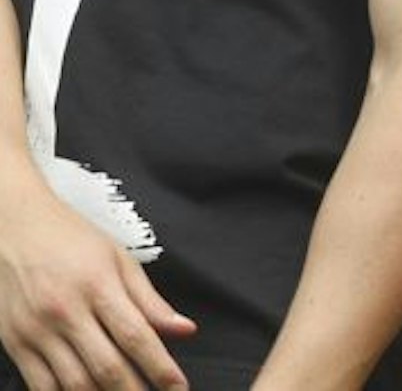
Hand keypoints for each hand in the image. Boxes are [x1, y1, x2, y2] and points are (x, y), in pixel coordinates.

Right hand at [0, 176, 194, 389]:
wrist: (15, 228)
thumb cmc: (71, 239)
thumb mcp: (119, 259)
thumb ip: (151, 301)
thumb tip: (185, 330)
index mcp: (98, 286)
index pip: (137, 336)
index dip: (160, 368)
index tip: (178, 387)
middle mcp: (66, 311)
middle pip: (107, 366)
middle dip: (134, 390)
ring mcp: (36, 330)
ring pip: (74, 382)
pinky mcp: (15, 343)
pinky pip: (41, 385)